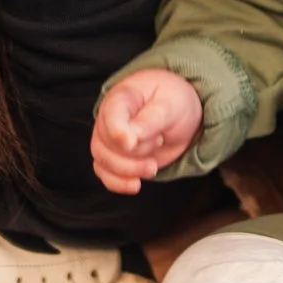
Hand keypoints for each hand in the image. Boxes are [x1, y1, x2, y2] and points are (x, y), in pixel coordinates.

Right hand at [93, 67, 203, 194]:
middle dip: (135, 153)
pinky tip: (135, 184)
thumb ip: (150, 120)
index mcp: (123, 97)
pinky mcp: (114, 157)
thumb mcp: (171, 106)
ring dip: (129, 170)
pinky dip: (118, 183)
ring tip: (153, 165)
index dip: (118, 133)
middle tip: (159, 141)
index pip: (111, 116)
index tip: (131, 144)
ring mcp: (109, 139)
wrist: (179, 112)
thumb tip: (129, 139)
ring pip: (103, 162)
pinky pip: (105, 174)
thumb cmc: (173, 101)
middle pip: (105, 144)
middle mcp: (109, 118)